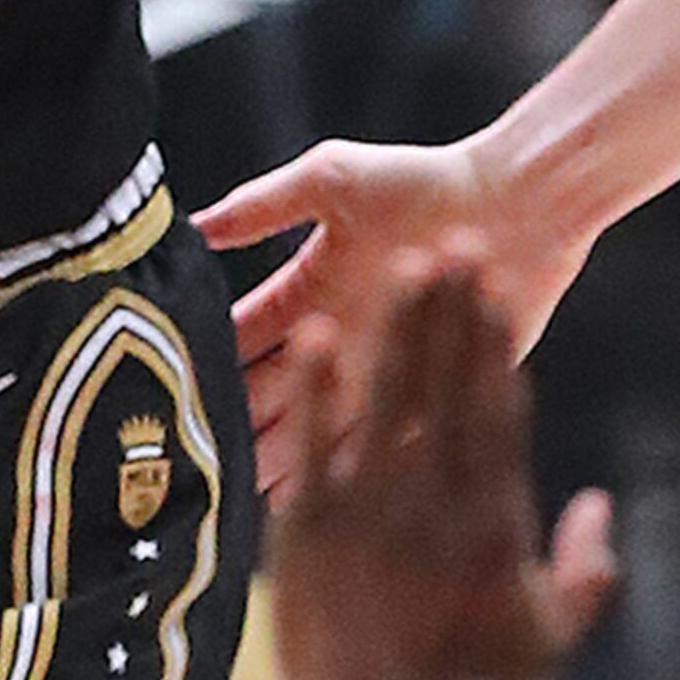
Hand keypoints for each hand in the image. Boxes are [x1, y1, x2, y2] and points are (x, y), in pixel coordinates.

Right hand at [199, 136, 587, 496]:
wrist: (517, 203)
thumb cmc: (424, 181)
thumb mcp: (332, 180)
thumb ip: (263, 205)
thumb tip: (191, 225)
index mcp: (308, 289)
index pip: (242, 336)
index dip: (207, 364)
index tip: (162, 395)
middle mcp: (338, 337)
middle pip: (270, 393)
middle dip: (231, 426)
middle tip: (186, 466)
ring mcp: (381, 370)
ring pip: (318, 427)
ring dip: (281, 458)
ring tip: (238, 495)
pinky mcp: (428, 394)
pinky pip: (380, 441)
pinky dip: (351, 469)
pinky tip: (319, 499)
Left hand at [270, 249, 617, 679]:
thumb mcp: (553, 643)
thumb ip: (586, 571)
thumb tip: (595, 503)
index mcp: (494, 517)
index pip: (499, 404)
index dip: (497, 339)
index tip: (498, 283)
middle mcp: (435, 500)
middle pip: (447, 381)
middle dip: (452, 308)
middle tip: (457, 238)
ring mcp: (369, 510)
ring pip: (387, 396)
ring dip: (397, 327)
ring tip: (404, 264)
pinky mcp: (309, 530)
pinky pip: (316, 441)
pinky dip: (320, 388)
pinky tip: (320, 334)